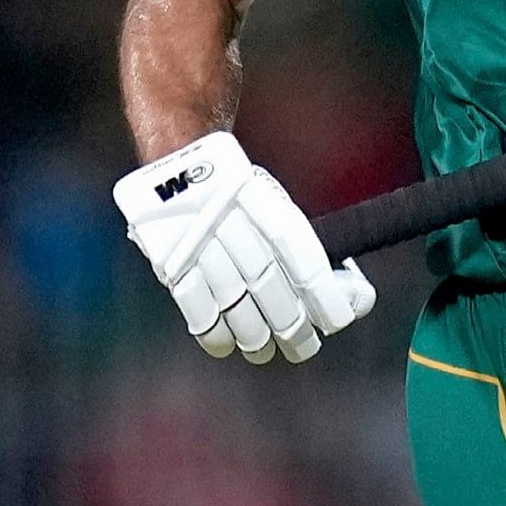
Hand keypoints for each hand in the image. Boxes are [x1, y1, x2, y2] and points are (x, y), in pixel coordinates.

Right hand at [113, 130, 375, 363]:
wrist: (173, 156)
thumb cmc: (231, 187)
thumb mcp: (264, 193)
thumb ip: (293, 237)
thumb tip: (336, 289)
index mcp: (256, 194)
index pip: (298, 251)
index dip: (321, 291)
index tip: (337, 319)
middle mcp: (225, 216)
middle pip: (266, 282)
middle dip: (291, 323)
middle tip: (304, 345)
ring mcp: (194, 240)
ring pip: (234, 301)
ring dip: (255, 335)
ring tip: (265, 349)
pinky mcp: (168, 259)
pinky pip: (195, 307)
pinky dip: (214, 333)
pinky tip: (228, 343)